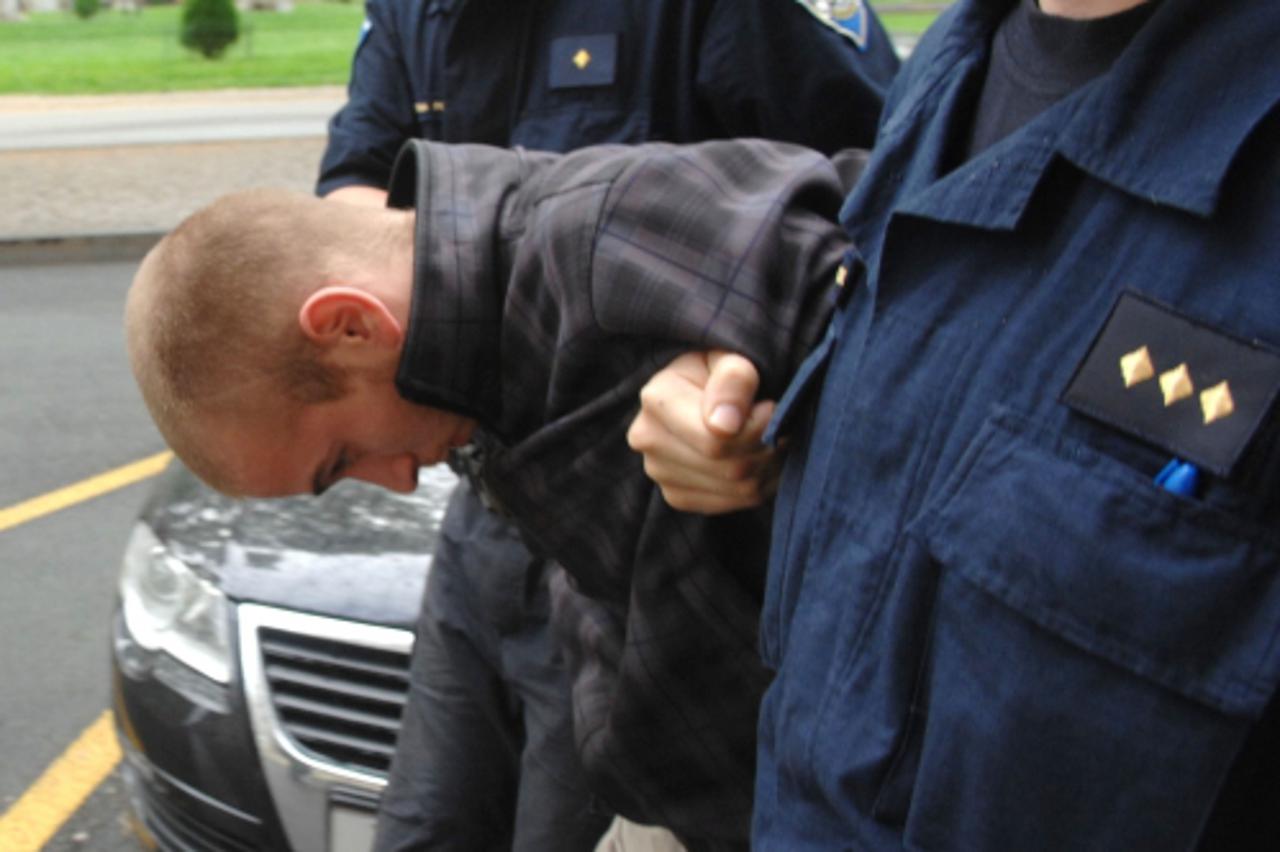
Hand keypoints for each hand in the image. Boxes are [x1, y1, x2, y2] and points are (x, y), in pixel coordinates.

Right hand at [627, 351, 780, 513]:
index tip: (771, 407)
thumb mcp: (731, 356)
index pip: (717, 440)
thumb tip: (724, 426)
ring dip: (768, 467)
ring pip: (737, 489)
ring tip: (770, 440)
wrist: (705, 388)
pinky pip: (731, 503)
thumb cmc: (722, 371)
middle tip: (778, 427)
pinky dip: (757, 486)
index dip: (758, 428)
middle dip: (767, 449)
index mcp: (657, 399)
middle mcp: (648, 439)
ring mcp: (659, 473)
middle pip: (730, 468)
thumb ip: (734, 379)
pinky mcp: (677, 496)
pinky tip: (757, 461)